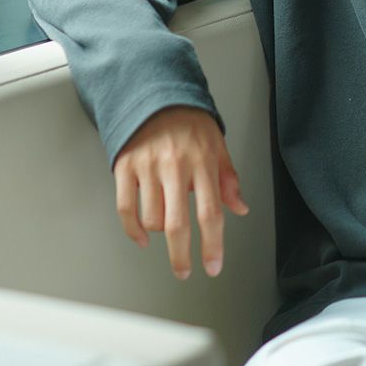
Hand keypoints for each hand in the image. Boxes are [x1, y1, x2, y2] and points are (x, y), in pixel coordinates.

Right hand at [112, 105, 248, 280]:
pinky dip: (133, 230)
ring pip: (152, 219)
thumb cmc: (191, 122)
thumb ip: (228, 180)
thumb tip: (240, 208)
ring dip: (160, 233)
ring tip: (167, 228)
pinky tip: (142, 237)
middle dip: (181, 256)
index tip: (212, 266)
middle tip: (184, 272)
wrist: (157, 94)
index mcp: (203, 163)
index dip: (212, 244)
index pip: (210, 213)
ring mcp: (148, 167)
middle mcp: (175, 166)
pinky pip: (125, 208)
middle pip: (177, 224)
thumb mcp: (218, 146)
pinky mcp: (125, 166)